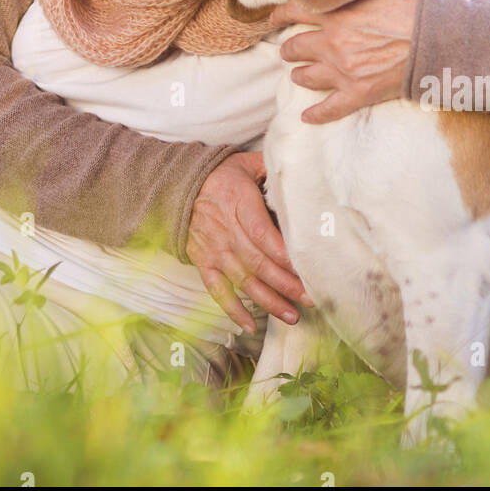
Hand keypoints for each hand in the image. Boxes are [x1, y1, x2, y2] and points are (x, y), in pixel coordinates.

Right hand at [186, 151, 313, 331]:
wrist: (179, 186)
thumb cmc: (220, 175)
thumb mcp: (245, 164)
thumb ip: (270, 170)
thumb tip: (300, 173)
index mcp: (239, 203)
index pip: (262, 234)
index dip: (282, 254)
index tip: (305, 269)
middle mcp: (226, 230)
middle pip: (258, 262)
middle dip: (285, 283)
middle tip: (310, 298)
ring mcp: (214, 249)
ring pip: (243, 280)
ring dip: (268, 300)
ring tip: (292, 316)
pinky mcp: (204, 262)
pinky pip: (218, 290)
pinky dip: (233, 309)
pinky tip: (251, 326)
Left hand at [271, 0, 421, 124]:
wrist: (442, 37)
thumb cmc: (419, 2)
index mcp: (336, 12)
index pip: (294, 11)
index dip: (280, 15)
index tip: (275, 18)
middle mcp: (333, 42)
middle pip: (294, 47)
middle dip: (289, 48)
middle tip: (289, 49)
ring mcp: (344, 70)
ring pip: (305, 77)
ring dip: (299, 75)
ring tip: (299, 74)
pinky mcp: (360, 93)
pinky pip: (330, 109)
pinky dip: (316, 114)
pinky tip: (306, 116)